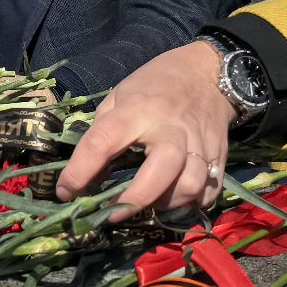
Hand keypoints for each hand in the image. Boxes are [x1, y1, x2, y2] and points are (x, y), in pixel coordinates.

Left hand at [56, 41, 236, 216]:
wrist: (206, 73)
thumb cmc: (154, 86)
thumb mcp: (118, 98)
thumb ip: (101, 136)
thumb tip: (87, 181)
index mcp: (137, 111)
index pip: (103, 141)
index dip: (80, 172)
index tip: (67, 192)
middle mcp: (171, 128)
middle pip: (163, 167)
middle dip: (137, 197)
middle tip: (115, 213)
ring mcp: (199, 143)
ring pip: (191, 185)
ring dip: (165, 203)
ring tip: (148, 201)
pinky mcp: (219, 155)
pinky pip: (209, 192)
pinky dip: (192, 203)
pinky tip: (175, 198)